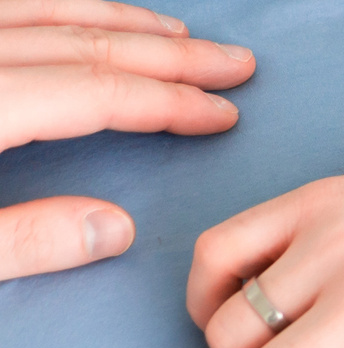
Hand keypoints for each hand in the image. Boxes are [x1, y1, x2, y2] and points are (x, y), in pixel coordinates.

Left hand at [0, 1, 252, 279]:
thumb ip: (27, 240)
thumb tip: (116, 230)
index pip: (96, 94)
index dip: (169, 103)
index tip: (223, 114)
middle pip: (86, 45)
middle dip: (171, 55)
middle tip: (234, 62)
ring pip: (50, 12)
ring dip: (124, 22)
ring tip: (180, 33)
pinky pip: (13, 5)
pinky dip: (62, 6)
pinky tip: (91, 17)